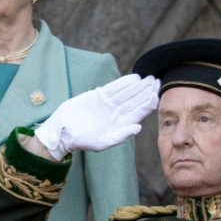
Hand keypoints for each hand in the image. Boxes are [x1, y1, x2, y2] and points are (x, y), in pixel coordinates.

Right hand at [32, 75, 159, 160]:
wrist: (63, 131)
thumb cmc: (82, 141)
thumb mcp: (102, 142)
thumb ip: (120, 136)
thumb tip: (138, 128)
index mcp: (120, 125)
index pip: (138, 113)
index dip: (148, 103)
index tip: (157, 95)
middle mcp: (116, 114)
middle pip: (135, 100)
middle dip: (146, 91)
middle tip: (157, 81)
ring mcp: (108, 104)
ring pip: (126, 93)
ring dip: (138, 86)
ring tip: (149, 78)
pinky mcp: (98, 96)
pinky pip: (114, 88)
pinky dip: (124, 83)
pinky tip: (134, 78)